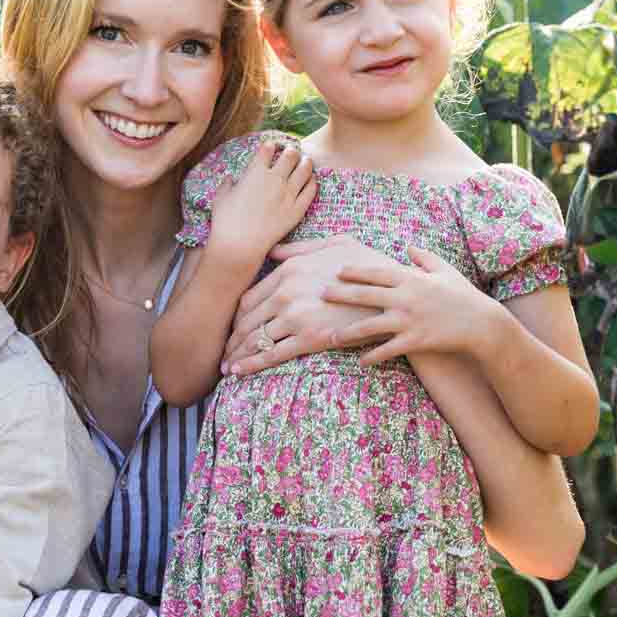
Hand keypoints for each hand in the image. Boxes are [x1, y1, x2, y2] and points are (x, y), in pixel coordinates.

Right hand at [207, 140, 315, 266]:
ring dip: (306, 162)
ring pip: (305, 169)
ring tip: (306, 162)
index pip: (267, 149)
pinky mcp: (297, 210)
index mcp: (255, 172)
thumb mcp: (221, 197)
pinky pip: (310, 191)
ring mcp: (288, 194)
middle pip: (290, 155)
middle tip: (292, 153)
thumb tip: (230, 179)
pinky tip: (311, 180)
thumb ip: (227, 184)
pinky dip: (312, 182)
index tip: (271, 148)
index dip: (270, 146)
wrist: (239, 245)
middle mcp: (275, 179)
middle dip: (292, 151)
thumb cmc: (226, 221)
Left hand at [223, 235, 391, 375]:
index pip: (249, 297)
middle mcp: (287, 291)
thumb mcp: (338, 244)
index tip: (230, 329)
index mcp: (290, 270)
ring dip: (237, 354)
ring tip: (226, 366)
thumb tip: (274, 252)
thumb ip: (302, 248)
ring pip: (255, 337)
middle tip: (221, 353)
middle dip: (231, 339)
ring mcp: (297, 315)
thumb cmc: (371, 268)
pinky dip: (252, 364)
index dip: (236, 317)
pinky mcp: (310, 338)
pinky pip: (273, 353)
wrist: (396, 296)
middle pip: (247, 319)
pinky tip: (240, 372)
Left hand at [319, 245, 501, 363]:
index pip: (376, 272)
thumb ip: (424, 258)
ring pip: (370, 326)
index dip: (355, 271)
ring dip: (348, 332)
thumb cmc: (462, 295)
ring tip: (330, 337)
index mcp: (411, 278)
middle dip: (340, 295)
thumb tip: (408, 247)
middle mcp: (406, 297)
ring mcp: (409, 320)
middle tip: (320, 295)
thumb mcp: (445, 271)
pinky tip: (360, 361)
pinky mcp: (415, 340)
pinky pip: (388, 350)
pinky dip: (373, 356)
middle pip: (365, 296)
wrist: (482, 324)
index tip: (337, 271)